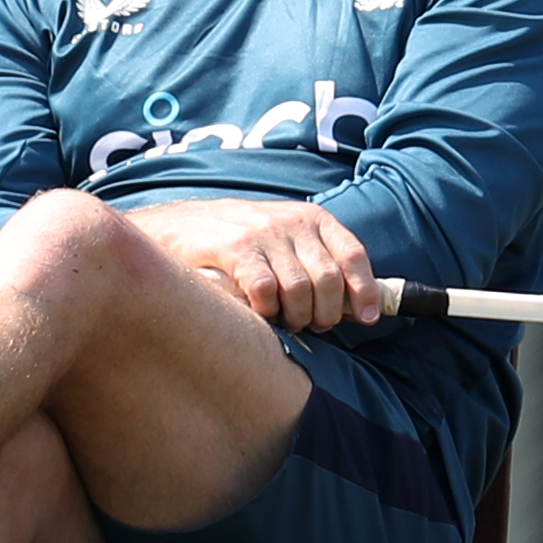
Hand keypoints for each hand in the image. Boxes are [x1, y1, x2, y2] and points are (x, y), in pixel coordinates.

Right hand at [127, 199, 379, 330]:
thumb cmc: (235, 241)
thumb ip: (316, 264)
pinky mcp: (234, 249)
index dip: (366, 290)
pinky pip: (265, 291)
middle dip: (326, 314)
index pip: (353, 253)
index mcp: (310, 218)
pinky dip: (266, 311)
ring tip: (284, 321)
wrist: (175, 225)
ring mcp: (262, 234)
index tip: (367, 318)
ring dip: (296, 317)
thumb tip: (358, 307)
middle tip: (311, 325)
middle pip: (329, 280)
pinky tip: (258, 312)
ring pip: (300, 290)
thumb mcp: (282, 240)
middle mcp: (290, 222)